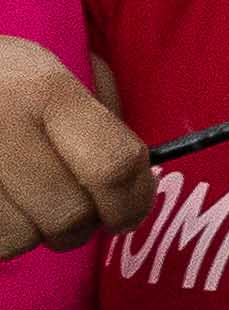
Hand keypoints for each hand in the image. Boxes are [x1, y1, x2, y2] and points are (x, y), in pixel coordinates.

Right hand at [0, 41, 143, 256]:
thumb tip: (134, 183)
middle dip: (82, 226)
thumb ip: (99, 119)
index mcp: (44, 90)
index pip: (113, 165)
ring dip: (32, 233)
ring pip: (20, 239)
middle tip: (75, 214)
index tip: (128, 211)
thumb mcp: (52, 70)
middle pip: (68, 215)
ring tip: (25, 204)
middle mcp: (0, 124)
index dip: (133, 201)